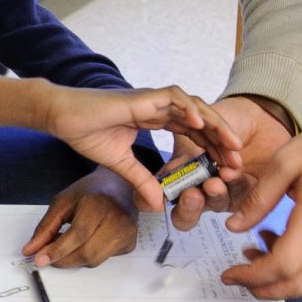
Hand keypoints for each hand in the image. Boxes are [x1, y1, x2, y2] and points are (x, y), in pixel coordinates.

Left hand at [22, 169, 139, 267]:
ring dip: (74, 259)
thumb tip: (30, 250)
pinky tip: (85, 243)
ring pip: (94, 261)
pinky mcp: (131, 244)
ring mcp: (127, 234)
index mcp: (99, 205)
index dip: (57, 250)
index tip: (39, 259)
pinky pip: (103, 260)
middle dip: (63, 260)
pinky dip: (88, 257)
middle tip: (47, 257)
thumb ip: (45, 227)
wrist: (120, 186)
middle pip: (86, 253)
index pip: (77, 235)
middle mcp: (117, 220)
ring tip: (66, 245)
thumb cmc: (90, 192)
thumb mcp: (63, 202)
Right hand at [33, 85, 242, 210]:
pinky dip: (189, 109)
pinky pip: (173, 98)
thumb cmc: (86, 133)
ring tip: (231, 144)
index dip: (210, 147)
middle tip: (237, 160)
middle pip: (200, 119)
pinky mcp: (143, 96)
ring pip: (194, 106)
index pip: (192, 132)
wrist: (64, 117)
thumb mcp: (120, 164)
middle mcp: (159, 108)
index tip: (224, 166)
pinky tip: (200, 125)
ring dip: (215, 124)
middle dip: (221, 138)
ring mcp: (153, 100)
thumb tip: (158, 205)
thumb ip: (141, 180)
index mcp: (155, 119)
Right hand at [169, 95, 292, 230]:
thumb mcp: (194, 133)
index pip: (162, 202)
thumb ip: (177, 162)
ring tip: (217, 179)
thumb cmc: (224, 118)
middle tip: (193, 194)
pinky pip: (242, 196)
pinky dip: (235, 184)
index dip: (156, 204)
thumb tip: (154, 186)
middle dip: (189, 208)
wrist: (259, 110)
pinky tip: (233, 169)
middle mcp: (200, 189)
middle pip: (186, 215)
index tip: (164, 198)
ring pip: (215, 205)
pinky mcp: (249, 191)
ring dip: (215, 194)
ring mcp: (224, 192)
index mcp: (179, 177)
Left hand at [214, 114, 301, 298]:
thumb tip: (234, 226)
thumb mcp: (286, 161)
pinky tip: (274, 240)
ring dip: (277, 279)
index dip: (253, 276)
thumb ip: (258, 197)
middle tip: (238, 276)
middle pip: (299, 285)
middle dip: (264, 289)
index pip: (283, 265)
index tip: (230, 273)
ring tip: (251, 254)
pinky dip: (292, 265)